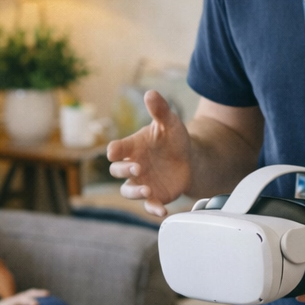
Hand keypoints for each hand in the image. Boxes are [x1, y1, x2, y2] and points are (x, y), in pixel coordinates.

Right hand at [107, 90, 191, 215]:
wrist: (190, 159)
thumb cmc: (173, 139)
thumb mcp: (169, 122)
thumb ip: (160, 110)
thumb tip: (151, 93)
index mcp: (132, 147)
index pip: (116, 149)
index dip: (114, 151)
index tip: (114, 152)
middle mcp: (132, 166)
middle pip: (117, 171)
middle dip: (124, 170)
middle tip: (137, 168)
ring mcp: (141, 182)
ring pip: (128, 191)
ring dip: (135, 192)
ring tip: (147, 191)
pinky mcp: (154, 196)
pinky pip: (149, 205)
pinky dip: (153, 209)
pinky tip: (162, 211)